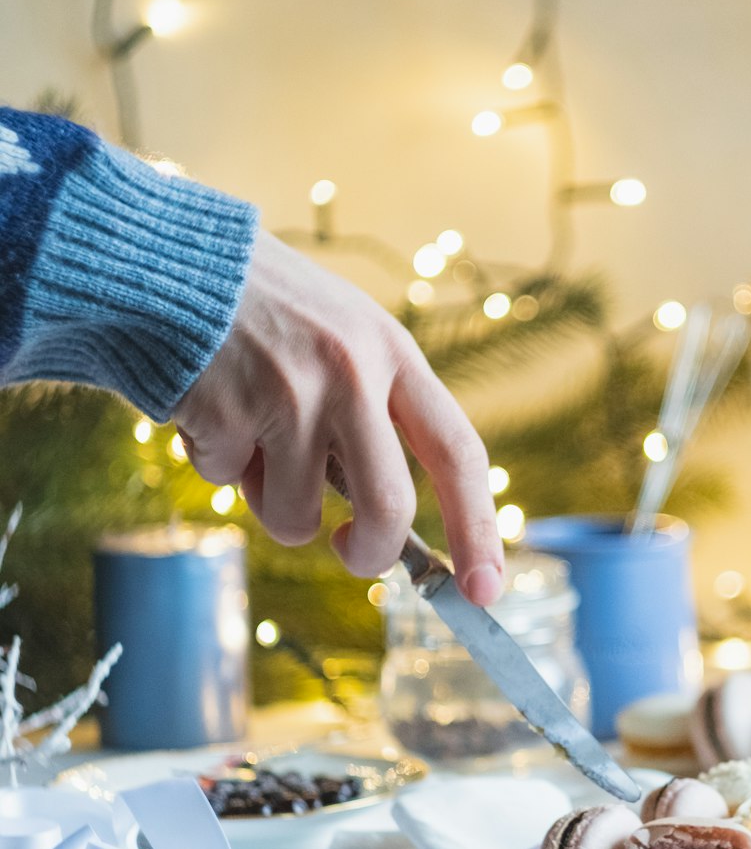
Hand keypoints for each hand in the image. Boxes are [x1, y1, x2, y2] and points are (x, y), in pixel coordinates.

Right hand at [173, 230, 504, 604]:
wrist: (169, 259)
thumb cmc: (264, 307)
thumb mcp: (344, 334)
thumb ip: (373, 411)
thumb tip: (384, 523)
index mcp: (392, 354)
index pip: (458, 452)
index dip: (478, 528)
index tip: (484, 589)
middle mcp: (352, 374)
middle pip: (388, 509)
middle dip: (369, 553)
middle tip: (348, 550)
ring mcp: (289, 393)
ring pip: (295, 514)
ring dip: (268, 499)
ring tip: (248, 433)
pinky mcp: (227, 410)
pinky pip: (227, 481)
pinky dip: (215, 459)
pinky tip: (206, 402)